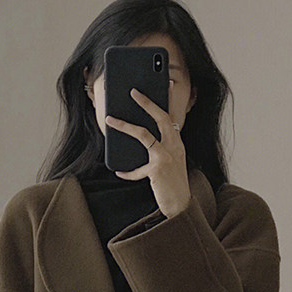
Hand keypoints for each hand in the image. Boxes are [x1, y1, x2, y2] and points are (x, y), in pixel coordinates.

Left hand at [104, 88, 190, 217]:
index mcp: (178, 144)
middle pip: (162, 118)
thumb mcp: (169, 164)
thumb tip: (138, 136)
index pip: (173, 117)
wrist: (181, 207)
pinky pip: (136, 167)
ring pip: (143, 134)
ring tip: (110, 119)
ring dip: (125, 126)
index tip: (168, 84)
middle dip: (147, 102)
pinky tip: (119, 171)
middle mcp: (175, 147)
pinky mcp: (157, 170)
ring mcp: (167, 157)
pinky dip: (127, 171)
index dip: (170, 100)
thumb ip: (157, 150)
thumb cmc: (172, 185)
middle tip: (133, 91)